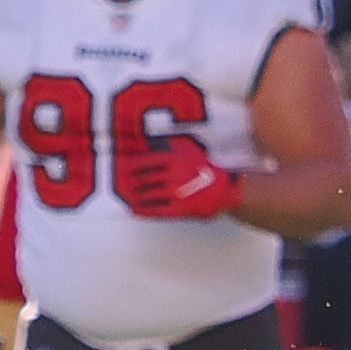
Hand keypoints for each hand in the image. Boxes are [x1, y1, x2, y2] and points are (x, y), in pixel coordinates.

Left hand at [114, 132, 241, 217]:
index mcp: (176, 160)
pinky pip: (156, 211)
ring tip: (130, 195)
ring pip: (149, 195)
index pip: (147, 161)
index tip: (126, 167)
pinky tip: (135, 209)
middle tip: (126, 182)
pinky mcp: (180, 209)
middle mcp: (175, 176)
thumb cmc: (206, 169)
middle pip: (145, 179)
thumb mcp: (191, 150)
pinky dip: (143, 211)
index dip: (134, 165)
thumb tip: (153, 138)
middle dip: (133, 181)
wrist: (224, 191)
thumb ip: (173, 144)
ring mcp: (177, 193)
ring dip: (136, 195)